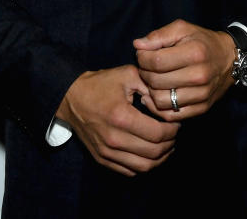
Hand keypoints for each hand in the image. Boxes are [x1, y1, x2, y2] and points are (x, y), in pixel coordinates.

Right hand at [55, 65, 178, 176]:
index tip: (176, 123)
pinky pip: (129, 171)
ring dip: (160, 158)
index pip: (158, 134)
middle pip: (153, 153)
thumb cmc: (100, 84)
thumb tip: (167, 104)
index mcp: (121, 117)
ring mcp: (106, 152)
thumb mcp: (127, 75)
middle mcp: (113, 139)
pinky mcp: (101, 159)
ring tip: (165, 145)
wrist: (71, 97)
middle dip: (170, 144)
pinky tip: (149, 152)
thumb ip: (150, 87)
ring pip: (144, 167)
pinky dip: (144, 165)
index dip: (173, 131)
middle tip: (173, 134)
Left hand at [133, 19, 235, 121]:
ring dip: (151, 91)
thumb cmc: (202, 41)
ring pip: (160, 101)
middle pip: (156, 81)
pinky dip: (159, 108)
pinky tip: (159, 94)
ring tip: (154, 80)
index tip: (143, 55)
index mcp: (194, 53)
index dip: (142, 58)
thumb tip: (138, 45)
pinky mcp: (202, 108)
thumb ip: (159, 35)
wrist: (229, 58)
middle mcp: (199, 76)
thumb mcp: (182, 29)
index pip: (156, 61)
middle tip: (147, 67)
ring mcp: (202, 95)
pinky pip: (171, 116)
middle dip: (144, 73)